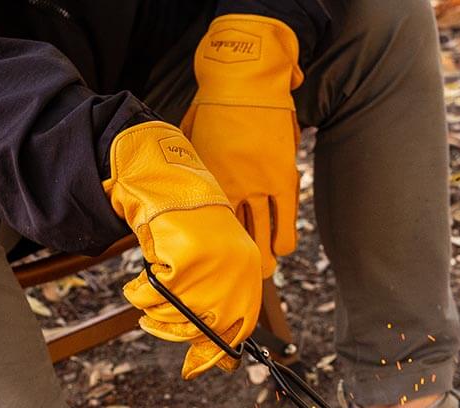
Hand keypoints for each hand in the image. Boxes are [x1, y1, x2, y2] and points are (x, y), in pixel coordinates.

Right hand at [104, 121, 261, 378]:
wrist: (170, 184)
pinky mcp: (185, 263)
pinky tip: (140, 276)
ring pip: (169, 316)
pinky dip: (137, 291)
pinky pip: (150, 298)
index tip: (192, 369)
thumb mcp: (213, 271)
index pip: (235, 333)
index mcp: (247, 281)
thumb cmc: (189, 231)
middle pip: (196, 331)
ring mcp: (212, 271)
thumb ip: (217, 312)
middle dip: (169, 330)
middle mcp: (236, 278)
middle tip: (151, 322)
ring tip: (147, 287)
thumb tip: (221, 365)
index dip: (211, 355)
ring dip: (149, 307)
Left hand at [182, 14, 302, 276]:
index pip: (205, 224)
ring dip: (262, 256)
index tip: (206, 265)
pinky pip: (287, 216)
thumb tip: (172, 179)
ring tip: (262, 272)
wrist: (245, 76)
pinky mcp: (283, 175)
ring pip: (262, 232)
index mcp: (205, 179)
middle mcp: (230, 186)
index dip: (206, 248)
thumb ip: (185, 162)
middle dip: (235, 262)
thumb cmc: (213, 103)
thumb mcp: (188, 135)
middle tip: (235, 279)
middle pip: (233, 236)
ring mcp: (258, 183)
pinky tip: (282, 250)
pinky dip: (285, 237)